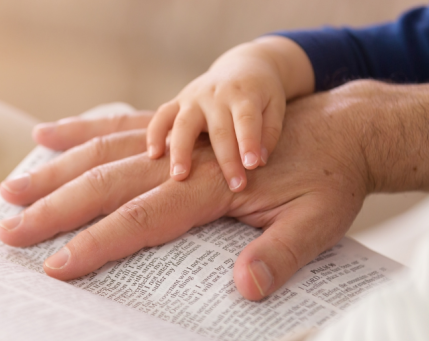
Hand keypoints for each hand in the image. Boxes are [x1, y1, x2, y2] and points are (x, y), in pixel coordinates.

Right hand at [0, 80, 428, 299]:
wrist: (343, 126)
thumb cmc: (329, 179)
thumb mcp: (321, 222)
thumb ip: (282, 253)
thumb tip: (245, 289)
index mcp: (212, 188)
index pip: (141, 220)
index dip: (96, 243)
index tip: (55, 265)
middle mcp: (184, 160)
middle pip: (105, 184)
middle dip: (54, 209)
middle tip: (8, 229)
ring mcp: (175, 140)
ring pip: (100, 153)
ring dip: (52, 171)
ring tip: (10, 186)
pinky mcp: (175, 128)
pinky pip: (117, 127)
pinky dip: (79, 130)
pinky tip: (45, 133)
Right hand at [147, 36, 312, 190]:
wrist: (243, 66)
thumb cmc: (262, 95)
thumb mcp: (275, 106)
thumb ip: (269, 133)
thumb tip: (258, 161)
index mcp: (244, 95)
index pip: (247, 120)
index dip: (249, 142)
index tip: (252, 166)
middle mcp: (216, 95)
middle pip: (219, 129)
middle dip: (226, 160)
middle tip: (235, 187)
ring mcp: (193, 98)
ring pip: (183, 124)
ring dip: (181, 151)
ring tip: (179, 177)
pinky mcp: (177, 101)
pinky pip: (160, 117)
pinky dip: (154, 135)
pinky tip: (153, 156)